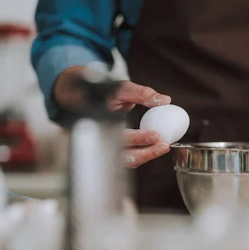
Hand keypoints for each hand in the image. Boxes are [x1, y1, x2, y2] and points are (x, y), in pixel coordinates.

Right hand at [54, 66, 172, 167]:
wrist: (84, 99)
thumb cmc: (102, 93)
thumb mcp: (120, 88)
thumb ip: (141, 93)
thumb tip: (164, 100)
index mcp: (99, 124)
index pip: (119, 137)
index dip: (138, 139)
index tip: (155, 135)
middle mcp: (100, 140)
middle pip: (122, 156)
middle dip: (145, 153)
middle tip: (163, 146)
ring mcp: (106, 149)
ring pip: (126, 161)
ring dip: (145, 156)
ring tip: (162, 147)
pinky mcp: (113, 152)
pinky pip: (128, 158)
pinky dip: (142, 154)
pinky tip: (155, 147)